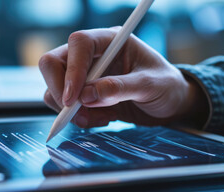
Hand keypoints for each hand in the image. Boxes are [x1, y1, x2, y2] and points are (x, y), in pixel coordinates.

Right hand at [39, 28, 207, 127]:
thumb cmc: (166, 87)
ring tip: (102, 117)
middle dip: (60, 91)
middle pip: (54, 63)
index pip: (79, 44)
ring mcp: (85, 75)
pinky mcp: (83, 94)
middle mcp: (93, 55)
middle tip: (76, 113)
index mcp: (110, 41)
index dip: (72, 69)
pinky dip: (80, 118)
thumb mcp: (151, 86)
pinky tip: (104, 118)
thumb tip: (87, 96)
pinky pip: (65, 106)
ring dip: (72, 110)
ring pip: (55, 87)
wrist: (169, 104)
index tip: (73, 98)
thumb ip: (120, 88)